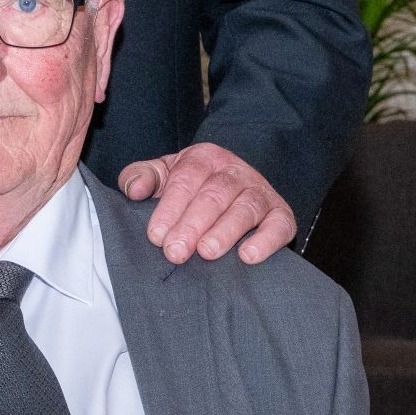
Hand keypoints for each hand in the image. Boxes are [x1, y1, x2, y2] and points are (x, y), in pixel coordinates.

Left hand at [120, 141, 297, 264]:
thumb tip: (134, 190)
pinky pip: (279, 225)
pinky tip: (247, 256)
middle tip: (175, 252)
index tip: (156, 236)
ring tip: (207, 252)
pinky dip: (266, 240)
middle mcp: (235, 171)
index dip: (170, 207)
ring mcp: (261, 192)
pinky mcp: (281, 215)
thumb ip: (142, 178)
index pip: (187, 178)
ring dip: (226, 231)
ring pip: (246, 207)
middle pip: (215, 194)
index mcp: (204, 158)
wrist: (233, 188)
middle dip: (193, 224)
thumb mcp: (163, 176)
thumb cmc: (190, 188)